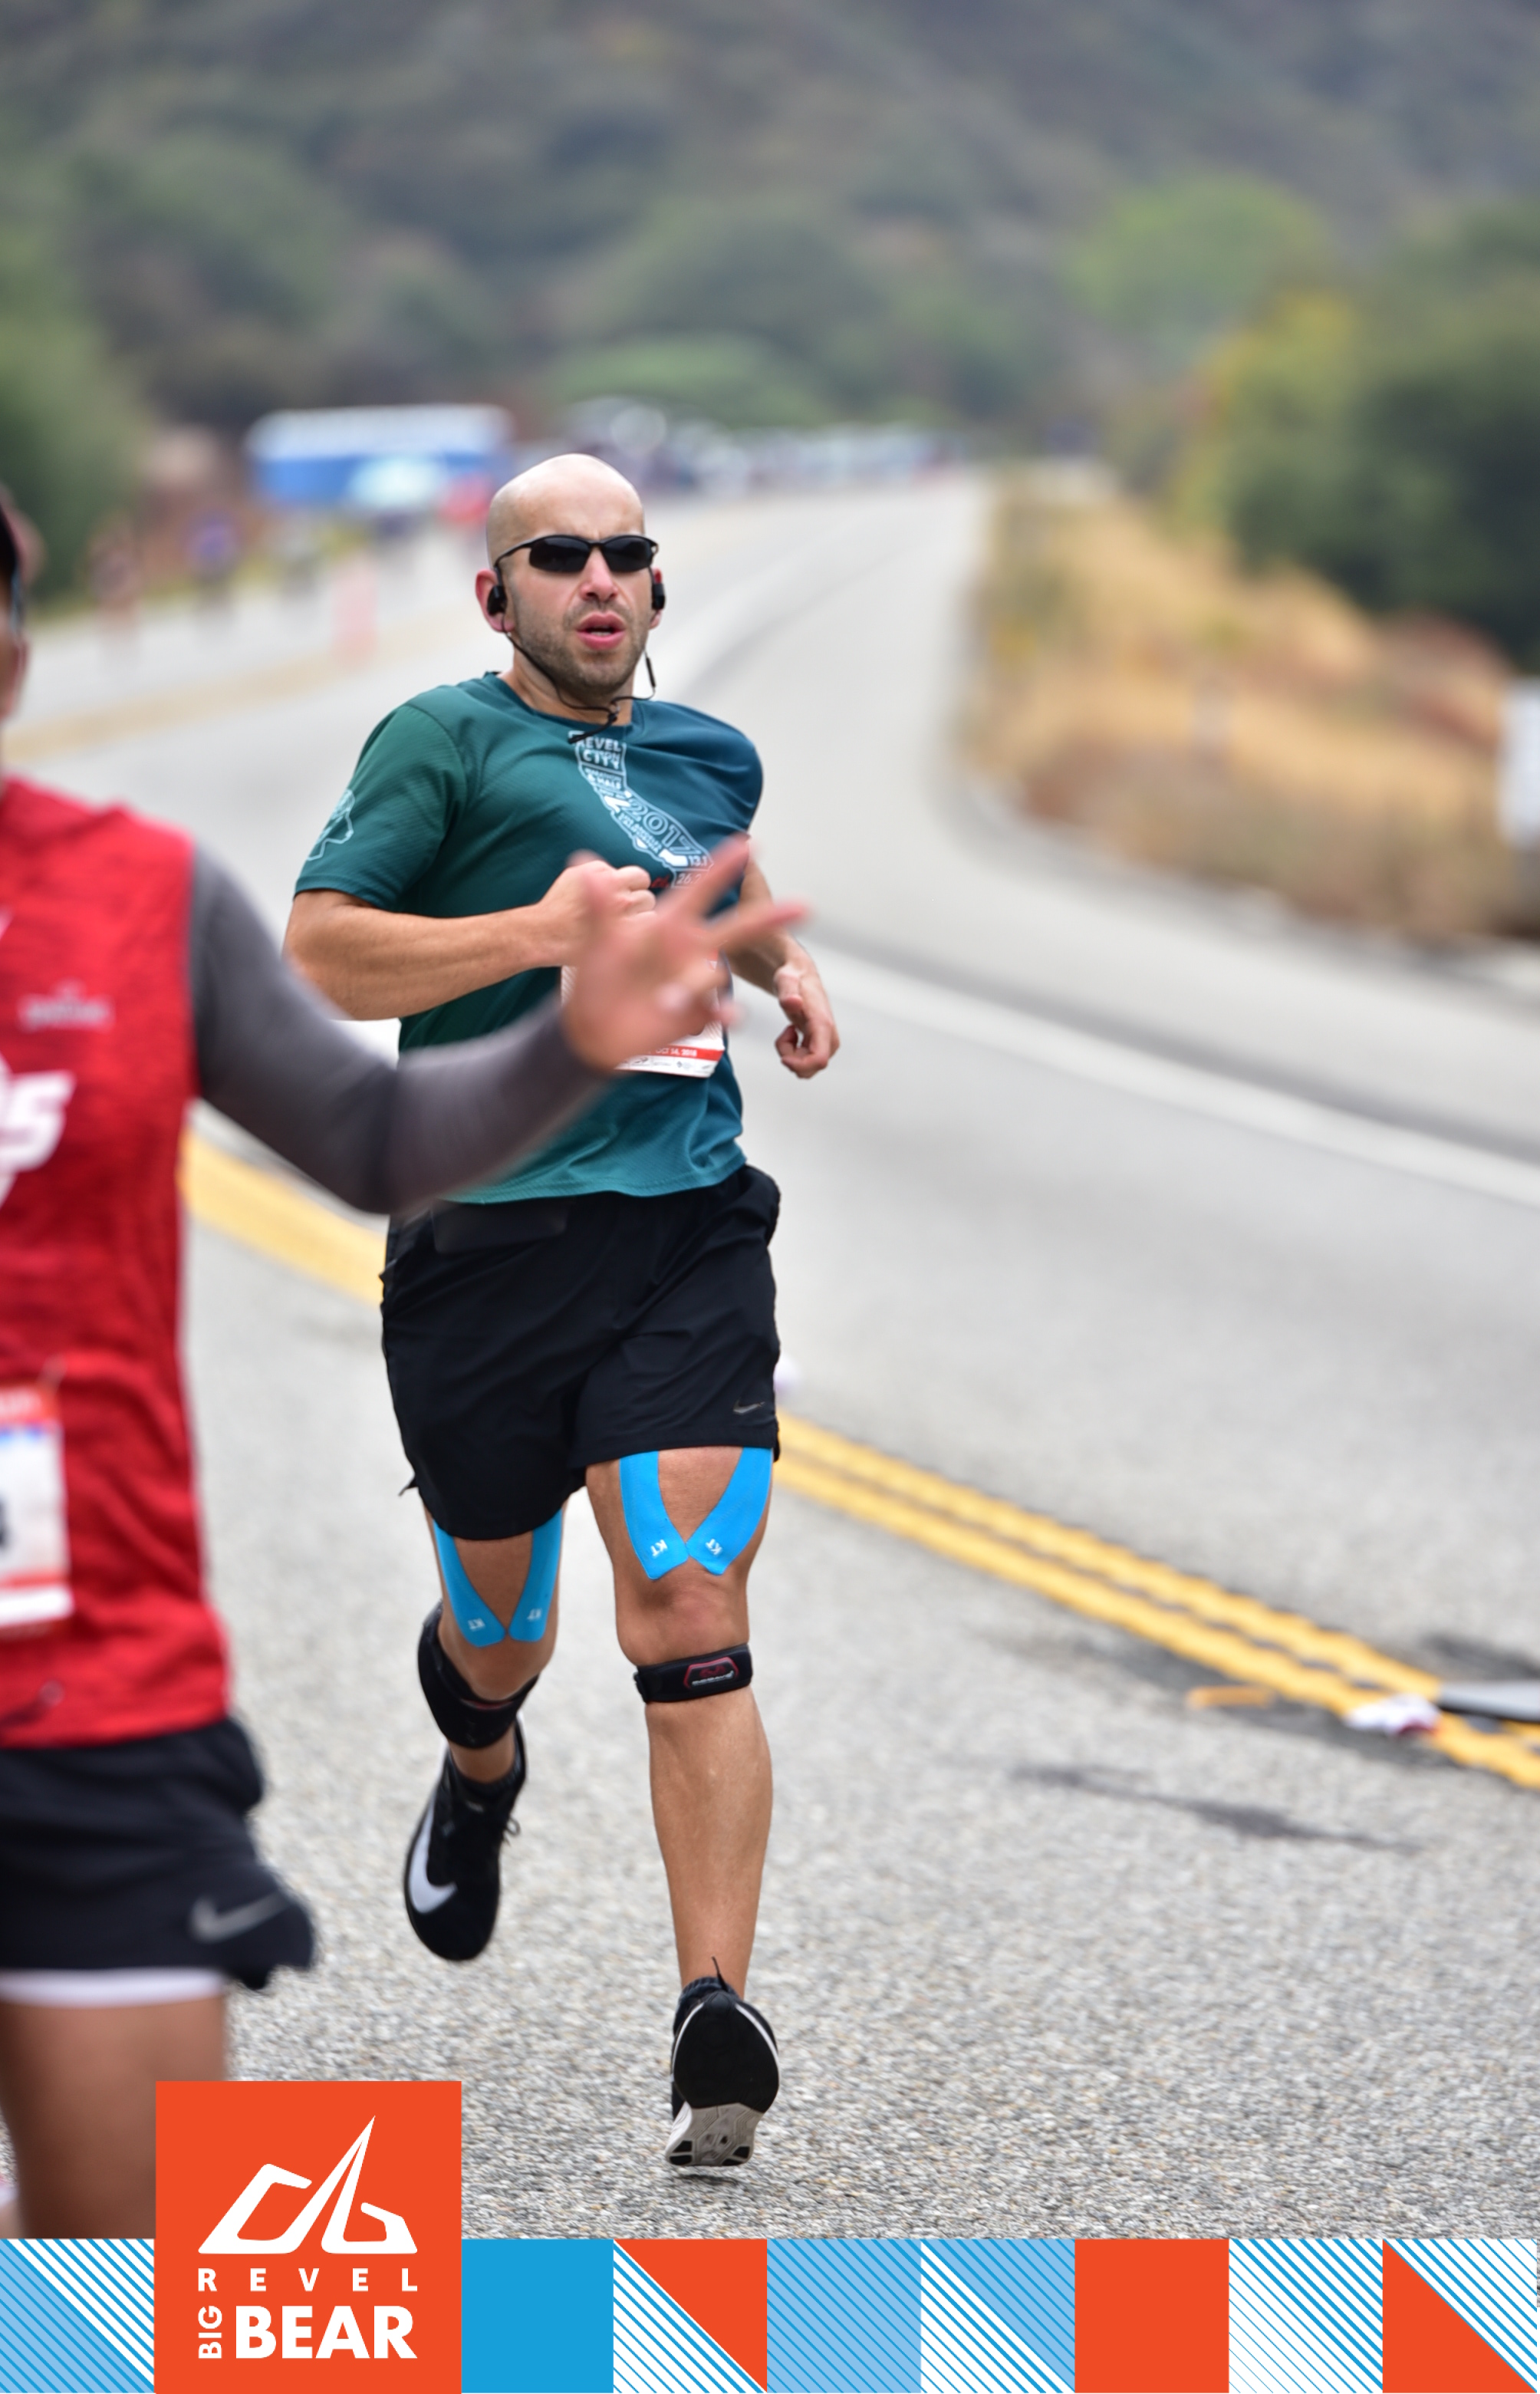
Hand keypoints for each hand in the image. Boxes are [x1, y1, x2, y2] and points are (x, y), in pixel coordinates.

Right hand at [536, 857, 653, 964]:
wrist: (546, 933)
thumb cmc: (557, 907)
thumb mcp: (574, 874)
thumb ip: (598, 870)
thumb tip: (614, 872)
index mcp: (606, 875)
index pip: (639, 877)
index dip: (635, 887)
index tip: (629, 895)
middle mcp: (617, 891)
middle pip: (647, 896)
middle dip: (639, 904)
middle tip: (625, 915)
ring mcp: (622, 913)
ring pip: (650, 912)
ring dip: (642, 918)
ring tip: (625, 927)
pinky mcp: (624, 934)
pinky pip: (647, 928)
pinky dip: (641, 933)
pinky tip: (628, 938)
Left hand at [561, 838, 804, 1073]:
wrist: (593, 1029)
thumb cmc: (597, 978)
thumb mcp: (598, 941)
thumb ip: (600, 906)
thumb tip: (581, 860)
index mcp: (670, 924)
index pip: (700, 889)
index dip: (722, 867)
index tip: (749, 842)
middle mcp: (690, 950)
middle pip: (737, 930)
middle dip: (769, 918)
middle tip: (806, 906)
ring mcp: (695, 982)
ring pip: (716, 975)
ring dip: (697, 985)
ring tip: (663, 1002)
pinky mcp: (696, 1014)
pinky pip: (719, 1011)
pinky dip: (726, 1013)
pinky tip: (731, 1016)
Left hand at [772, 956, 838, 1077]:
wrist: (798, 974)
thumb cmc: (792, 977)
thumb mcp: (785, 980)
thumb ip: (787, 991)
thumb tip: (793, 1003)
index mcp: (822, 1023)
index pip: (819, 1059)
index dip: (799, 1065)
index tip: (782, 1057)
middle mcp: (828, 1035)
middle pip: (813, 1066)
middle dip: (793, 1059)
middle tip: (784, 1035)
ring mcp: (826, 1041)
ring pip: (809, 1066)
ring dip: (792, 1055)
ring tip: (788, 1031)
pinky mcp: (820, 1043)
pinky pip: (807, 1061)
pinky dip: (794, 1053)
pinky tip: (792, 1033)